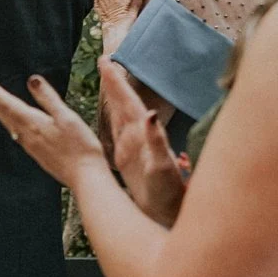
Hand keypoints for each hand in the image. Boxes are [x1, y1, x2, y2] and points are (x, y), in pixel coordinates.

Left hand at [0, 73, 108, 187]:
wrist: (83, 176)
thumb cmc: (80, 146)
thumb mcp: (66, 117)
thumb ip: (48, 98)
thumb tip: (32, 79)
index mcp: (31, 123)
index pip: (6, 102)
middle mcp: (24, 133)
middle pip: (0, 111)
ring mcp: (27, 144)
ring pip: (5, 121)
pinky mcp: (33, 150)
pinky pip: (13, 130)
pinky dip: (5, 118)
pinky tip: (7, 119)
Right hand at [100, 61, 188, 223]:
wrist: (173, 215)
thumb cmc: (168, 195)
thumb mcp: (162, 168)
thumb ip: (157, 141)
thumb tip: (150, 115)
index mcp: (144, 136)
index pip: (129, 102)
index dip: (117, 83)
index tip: (107, 62)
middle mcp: (140, 137)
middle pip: (126, 104)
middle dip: (115, 83)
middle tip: (104, 61)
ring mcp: (137, 146)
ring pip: (123, 115)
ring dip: (115, 97)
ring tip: (107, 80)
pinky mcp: (132, 158)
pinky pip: (120, 132)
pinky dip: (115, 119)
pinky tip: (112, 116)